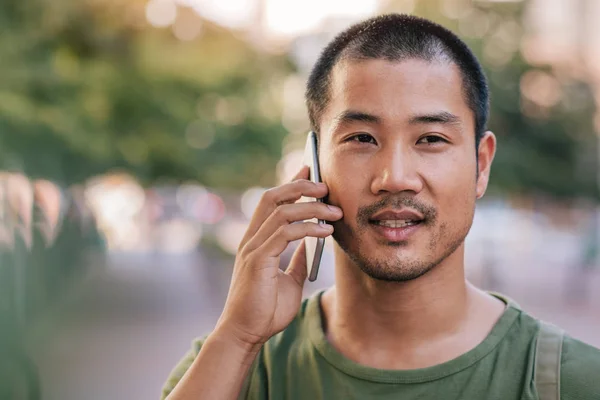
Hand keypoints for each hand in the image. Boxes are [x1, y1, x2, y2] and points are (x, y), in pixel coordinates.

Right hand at [214, 166, 342, 349]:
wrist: (246, 334)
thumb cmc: (265, 310)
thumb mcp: (289, 281)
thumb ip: (297, 260)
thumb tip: (312, 245)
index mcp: (257, 241)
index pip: (272, 202)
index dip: (291, 183)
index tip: (311, 171)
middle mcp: (252, 239)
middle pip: (272, 197)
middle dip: (299, 185)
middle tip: (325, 185)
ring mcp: (252, 248)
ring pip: (281, 212)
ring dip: (311, 207)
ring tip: (335, 211)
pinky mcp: (257, 260)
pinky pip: (285, 234)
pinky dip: (308, 228)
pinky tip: (326, 231)